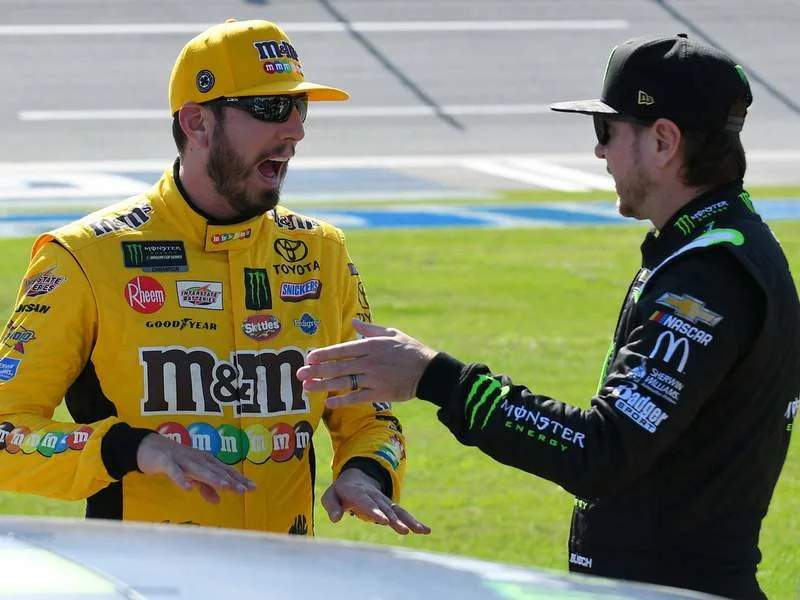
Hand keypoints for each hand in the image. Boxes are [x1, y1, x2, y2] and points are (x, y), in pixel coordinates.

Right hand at [136, 433, 255, 503]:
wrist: (150, 446)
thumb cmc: (175, 461)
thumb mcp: (192, 475)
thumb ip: (205, 487)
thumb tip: (218, 500)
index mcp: (206, 461)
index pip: (226, 471)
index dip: (239, 479)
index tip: (253, 488)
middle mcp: (198, 458)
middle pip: (217, 470)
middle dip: (232, 480)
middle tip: (245, 490)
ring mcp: (183, 459)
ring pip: (200, 469)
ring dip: (214, 478)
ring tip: (226, 487)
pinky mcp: (167, 462)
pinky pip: (175, 471)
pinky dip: (181, 479)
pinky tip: (188, 488)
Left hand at [296, 319, 437, 407]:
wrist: (429, 371)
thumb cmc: (409, 349)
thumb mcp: (392, 333)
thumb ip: (370, 329)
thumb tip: (354, 321)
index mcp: (371, 346)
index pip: (343, 349)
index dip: (325, 354)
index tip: (310, 357)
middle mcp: (369, 362)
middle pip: (338, 367)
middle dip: (317, 371)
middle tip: (300, 374)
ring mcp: (374, 379)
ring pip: (344, 382)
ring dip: (324, 385)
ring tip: (308, 387)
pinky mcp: (380, 393)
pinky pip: (357, 397)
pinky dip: (342, 400)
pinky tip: (328, 402)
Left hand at [322, 468, 430, 534]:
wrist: (356, 478)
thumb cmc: (341, 492)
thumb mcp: (330, 496)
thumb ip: (332, 506)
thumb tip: (336, 518)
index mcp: (359, 493)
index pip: (367, 503)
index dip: (375, 512)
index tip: (383, 521)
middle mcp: (375, 497)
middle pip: (386, 509)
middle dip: (395, 520)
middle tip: (403, 530)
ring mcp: (385, 501)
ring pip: (398, 511)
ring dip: (409, 521)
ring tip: (420, 531)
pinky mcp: (391, 507)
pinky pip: (403, 514)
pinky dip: (414, 522)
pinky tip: (425, 530)